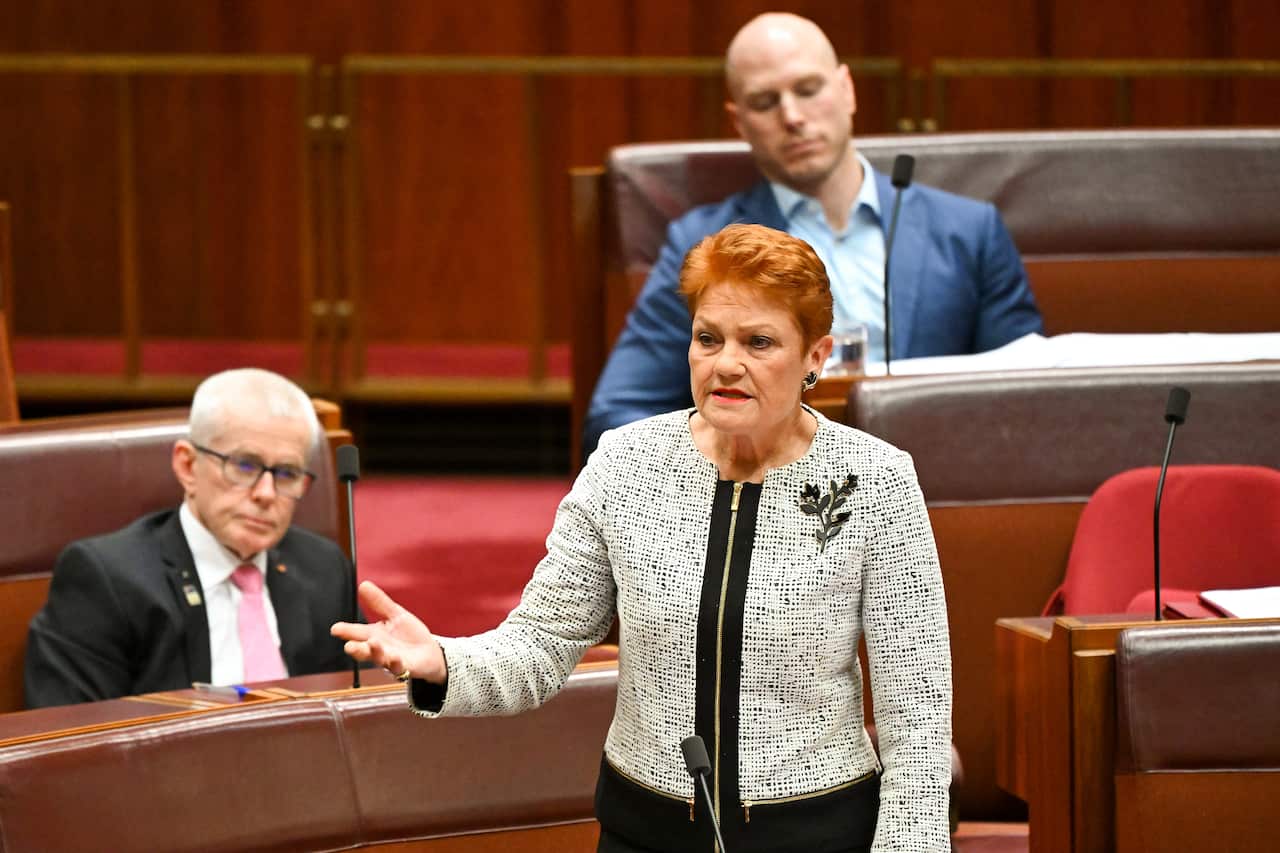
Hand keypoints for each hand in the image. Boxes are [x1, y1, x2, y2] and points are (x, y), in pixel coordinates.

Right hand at [330, 580, 446, 682]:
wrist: (429, 653)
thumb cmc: (409, 634)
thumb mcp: (395, 614)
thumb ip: (379, 602)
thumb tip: (363, 585)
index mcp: (374, 635)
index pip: (357, 632)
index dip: (346, 631)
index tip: (335, 629)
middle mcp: (379, 649)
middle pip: (364, 649)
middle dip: (356, 648)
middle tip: (349, 646)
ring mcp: (389, 660)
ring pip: (379, 658)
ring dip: (375, 652)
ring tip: (373, 643)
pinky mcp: (404, 668)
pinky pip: (398, 667)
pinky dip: (395, 662)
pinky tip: (394, 657)